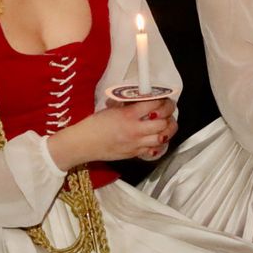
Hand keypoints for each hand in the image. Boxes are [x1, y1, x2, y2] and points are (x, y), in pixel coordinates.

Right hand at [49, 98, 176, 168]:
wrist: (82, 144)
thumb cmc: (94, 124)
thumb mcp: (112, 108)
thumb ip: (129, 105)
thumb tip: (143, 98)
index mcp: (128, 115)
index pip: (155, 104)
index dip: (163, 99)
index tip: (163, 97)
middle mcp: (135, 130)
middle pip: (163, 122)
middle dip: (169, 114)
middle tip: (167, 109)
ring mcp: (135, 144)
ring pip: (162, 137)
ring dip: (167, 129)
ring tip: (165, 123)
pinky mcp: (134, 154)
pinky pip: (153, 149)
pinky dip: (159, 142)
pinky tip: (157, 137)